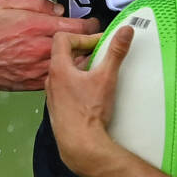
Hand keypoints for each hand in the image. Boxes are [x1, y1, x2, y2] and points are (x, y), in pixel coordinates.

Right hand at [0, 0, 97, 91]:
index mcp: (39, 28)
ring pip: (72, 68)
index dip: (92, 25)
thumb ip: (36, 2)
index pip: (80, 27)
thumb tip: (57, 9)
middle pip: (81, 49)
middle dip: (91, 43)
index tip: (94, 24)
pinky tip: (63, 69)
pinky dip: (64, 74)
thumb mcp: (7, 3)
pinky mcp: (32, 84)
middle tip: (94, 39)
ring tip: (81, 54)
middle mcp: (42, 50)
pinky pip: (57, 79)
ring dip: (80, 61)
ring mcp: (38, 70)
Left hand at [45, 27, 130, 176]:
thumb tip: (125, 31)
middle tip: (102, 55)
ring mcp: (52, 96)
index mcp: (59, 68)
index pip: (62, 38)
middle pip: (63, 55)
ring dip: (81, 68)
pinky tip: (92, 92)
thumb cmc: (90, 112)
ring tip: (99, 72)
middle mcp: (51, 80)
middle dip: (84, 51)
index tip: (98, 43)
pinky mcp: (57, 108)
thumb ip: (116, 52)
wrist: (80, 145)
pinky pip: (65, 88)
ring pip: (65, 73)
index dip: (81, 36)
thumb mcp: (106, 77)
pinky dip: (78, 83)